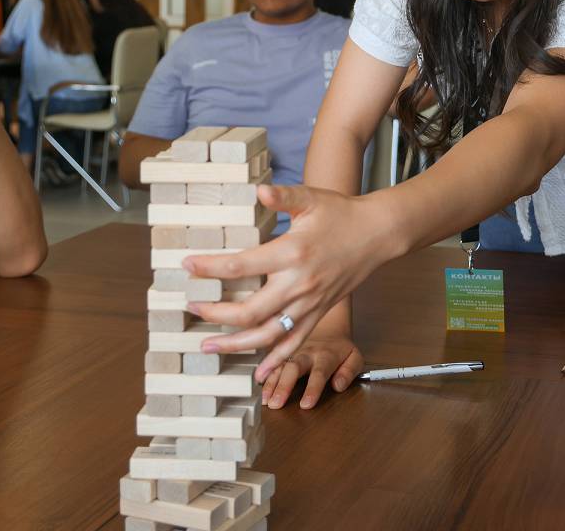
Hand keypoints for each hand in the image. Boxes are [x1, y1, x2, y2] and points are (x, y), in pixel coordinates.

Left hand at [183, 185, 398, 384]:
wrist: (376, 234)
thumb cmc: (341, 213)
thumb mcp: (311, 198)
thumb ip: (283, 195)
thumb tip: (259, 191)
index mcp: (292, 252)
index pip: (241, 266)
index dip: (210, 268)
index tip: (188, 265)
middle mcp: (299, 284)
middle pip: (249, 312)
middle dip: (215, 314)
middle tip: (192, 308)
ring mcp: (310, 303)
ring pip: (268, 336)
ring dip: (236, 345)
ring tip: (209, 346)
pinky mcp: (319, 312)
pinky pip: (295, 343)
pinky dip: (276, 360)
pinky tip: (259, 372)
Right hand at [260, 335, 363, 410]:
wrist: (327, 327)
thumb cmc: (340, 350)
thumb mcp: (354, 357)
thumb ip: (349, 372)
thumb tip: (339, 385)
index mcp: (327, 355)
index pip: (320, 373)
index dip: (312, 388)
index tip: (305, 405)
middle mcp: (307, 353)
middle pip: (294, 368)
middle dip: (284, 386)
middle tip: (276, 404)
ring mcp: (293, 352)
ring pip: (280, 365)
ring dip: (271, 383)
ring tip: (265, 401)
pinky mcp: (283, 352)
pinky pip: (271, 363)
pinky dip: (264, 375)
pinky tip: (259, 387)